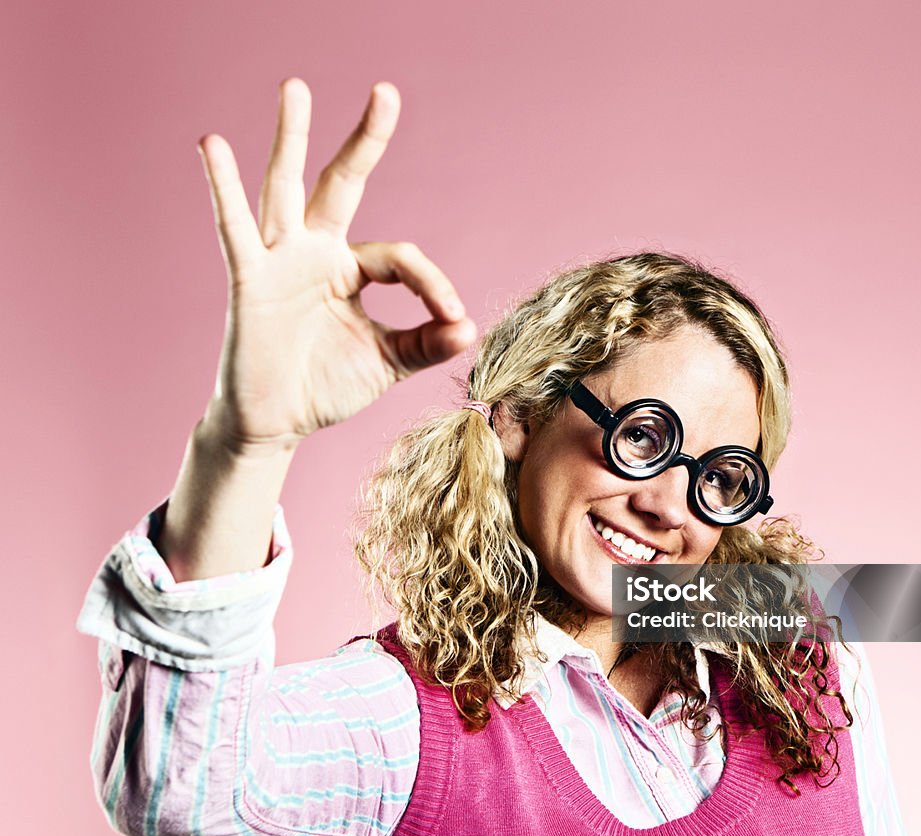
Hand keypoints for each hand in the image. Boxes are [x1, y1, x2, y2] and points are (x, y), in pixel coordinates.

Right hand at [196, 78, 476, 455]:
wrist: (277, 423)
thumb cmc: (327, 387)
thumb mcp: (387, 362)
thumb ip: (425, 343)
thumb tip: (469, 327)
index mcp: (351, 271)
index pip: (400, 258)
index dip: (430, 283)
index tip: (451, 317)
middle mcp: (316, 254)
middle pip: (342, 185)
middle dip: (364, 142)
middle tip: (386, 92)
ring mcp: (280, 261)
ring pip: (286, 189)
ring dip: (291, 139)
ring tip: (296, 88)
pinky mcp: (250, 279)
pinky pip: (234, 230)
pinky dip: (223, 189)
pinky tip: (214, 146)